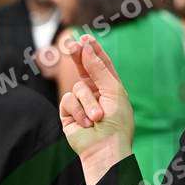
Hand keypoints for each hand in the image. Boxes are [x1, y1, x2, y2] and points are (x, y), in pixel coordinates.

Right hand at [59, 35, 133, 184]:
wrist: (105, 148)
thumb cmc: (116, 121)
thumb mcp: (113, 91)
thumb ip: (98, 69)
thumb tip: (86, 48)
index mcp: (111, 87)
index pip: (101, 65)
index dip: (94, 51)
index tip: (87, 37)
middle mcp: (96, 93)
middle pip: (83, 69)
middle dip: (77, 56)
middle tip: (70, 42)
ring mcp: (81, 103)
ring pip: (77, 88)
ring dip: (88, 103)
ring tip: (97, 117)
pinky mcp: (69, 114)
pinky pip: (68, 100)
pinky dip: (77, 111)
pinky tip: (86, 123)